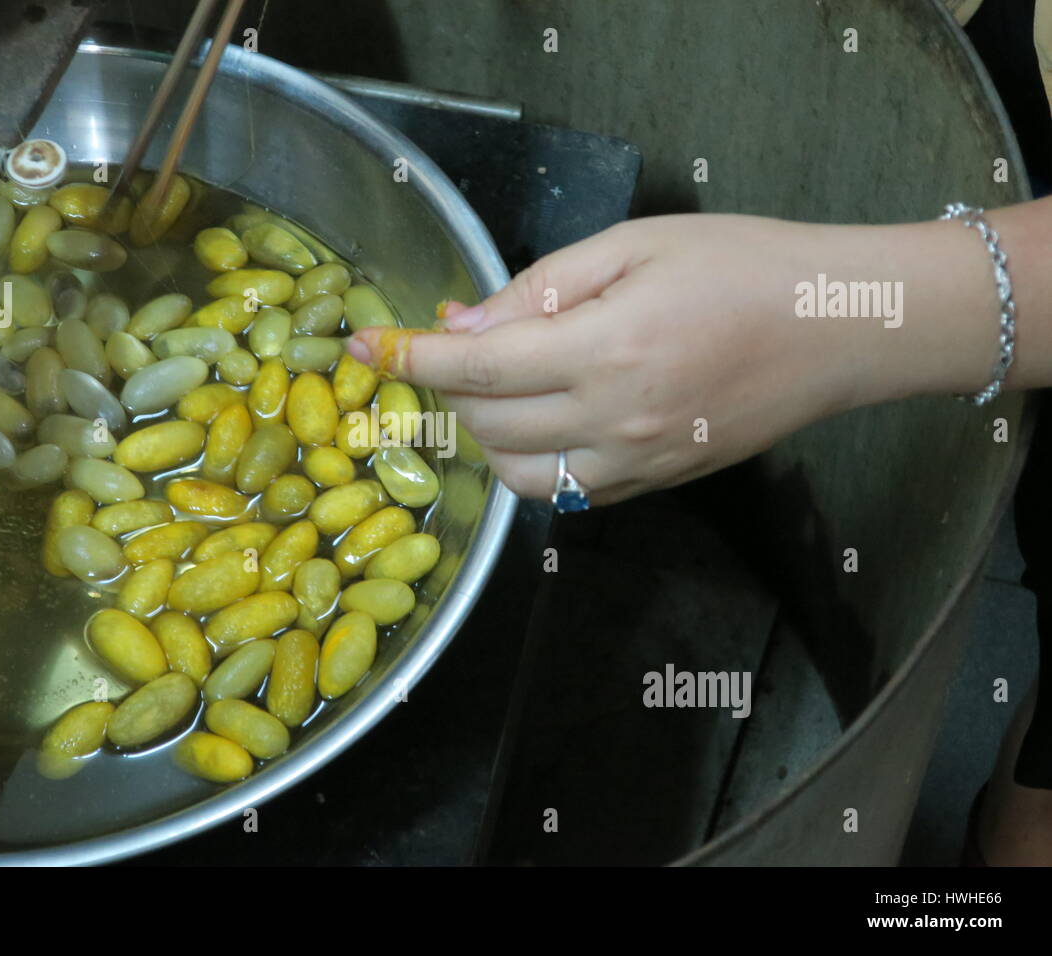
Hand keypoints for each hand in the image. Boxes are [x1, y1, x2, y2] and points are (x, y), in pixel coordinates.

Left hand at [345, 212, 996, 505]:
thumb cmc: (743, 264)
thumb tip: (461, 324)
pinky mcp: (655, 485)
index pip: (476, 368)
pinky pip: (567, 492)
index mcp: (607, 351)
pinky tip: (540, 420)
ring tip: (494, 389)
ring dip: (484, 436)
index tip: (362, 344)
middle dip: (447, 388)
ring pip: (518, 476)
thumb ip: (540, 290)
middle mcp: (614, 421)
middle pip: (486, 426)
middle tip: (449, 347)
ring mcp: (636, 464)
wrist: (841, 327)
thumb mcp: (634, 245)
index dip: (409, 356)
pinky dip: (532, 461)